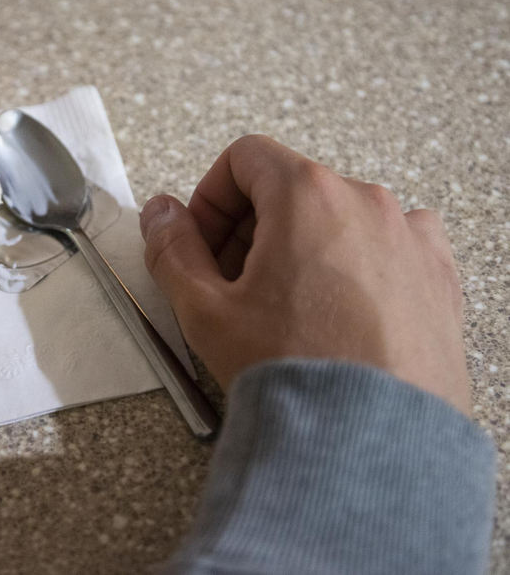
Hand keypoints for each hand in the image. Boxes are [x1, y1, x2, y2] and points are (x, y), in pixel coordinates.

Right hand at [140, 135, 470, 413]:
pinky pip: (387, 247)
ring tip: (284, 307)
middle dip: (251, 228)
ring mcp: (409, 237)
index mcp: (307, 195)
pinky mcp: (436, 275)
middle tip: (232, 283)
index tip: (203, 240)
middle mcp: (365, 202)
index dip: (211, 198)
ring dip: (302, 246)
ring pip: (338, 218)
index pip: (245, 158)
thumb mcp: (204, 308)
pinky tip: (337, 312)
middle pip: (291, 188)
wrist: (370, 438)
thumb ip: (171, 248)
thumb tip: (160, 214)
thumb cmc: (295, 371)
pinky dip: (356, 265)